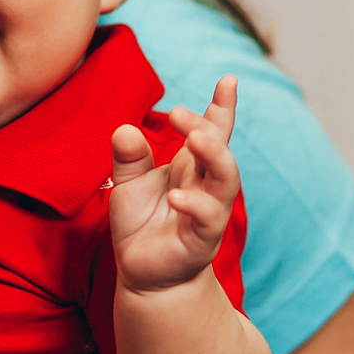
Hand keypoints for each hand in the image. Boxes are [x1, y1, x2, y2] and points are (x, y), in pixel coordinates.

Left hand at [108, 75, 241, 293]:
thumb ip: (129, 157)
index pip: (214, 131)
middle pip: (221, 150)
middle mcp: (206, 185)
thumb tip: (125, 129)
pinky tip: (175, 197)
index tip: (229, 80)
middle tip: (178, 113)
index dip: (222, 107)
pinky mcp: (201, 240)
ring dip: (214, 157)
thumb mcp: (127, 184)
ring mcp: (208, 212)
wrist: (142, 274)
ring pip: (225, 181)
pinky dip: (194, 205)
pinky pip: (207, 219)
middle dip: (208, 127)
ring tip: (196, 140)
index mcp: (192, 166)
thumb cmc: (141, 225)